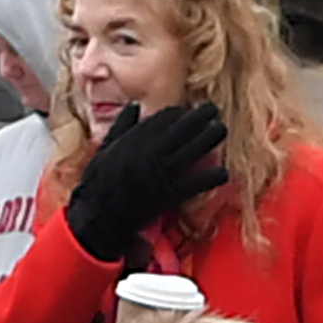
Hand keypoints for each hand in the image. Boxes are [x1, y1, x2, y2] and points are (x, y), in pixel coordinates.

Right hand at [64, 99, 229, 263]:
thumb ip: (121, 126)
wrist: (98, 216)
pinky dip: (212, 176)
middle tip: (214, 110)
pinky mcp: (170, 192)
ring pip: (194, 147)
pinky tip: (223, 173)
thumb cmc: (99, 183)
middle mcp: (151, 150)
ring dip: (211, 137)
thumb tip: (133, 107)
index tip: (188, 110)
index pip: (164, 117)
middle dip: (202, 115)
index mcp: (135, 139)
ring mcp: (162, 170)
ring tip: (221, 129)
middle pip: (184, 126)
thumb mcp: (106, 148)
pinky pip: (197, 181)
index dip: (180, 112)